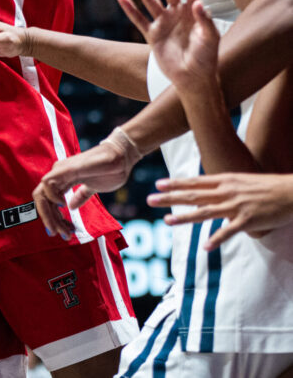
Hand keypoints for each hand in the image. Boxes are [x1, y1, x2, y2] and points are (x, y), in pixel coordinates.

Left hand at [33, 144, 132, 237]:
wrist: (121, 157)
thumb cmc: (109, 170)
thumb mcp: (92, 188)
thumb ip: (81, 196)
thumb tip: (72, 207)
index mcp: (63, 180)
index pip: (48, 201)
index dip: (51, 218)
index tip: (60, 232)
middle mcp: (58, 175)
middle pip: (41, 200)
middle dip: (49, 220)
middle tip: (59, 234)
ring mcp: (61, 171)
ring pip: (42, 194)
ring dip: (50, 214)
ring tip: (64, 227)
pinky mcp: (67, 168)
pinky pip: (48, 182)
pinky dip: (51, 197)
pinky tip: (63, 205)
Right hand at [116, 0, 219, 90]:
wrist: (193, 79)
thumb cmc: (207, 59)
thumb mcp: (211, 39)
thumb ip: (206, 21)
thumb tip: (197, 3)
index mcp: (194, 12)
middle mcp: (178, 13)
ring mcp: (164, 23)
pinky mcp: (153, 36)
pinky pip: (139, 20)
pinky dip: (130, 9)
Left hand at [148, 172, 292, 249]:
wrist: (291, 192)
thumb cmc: (268, 187)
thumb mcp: (241, 181)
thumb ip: (223, 186)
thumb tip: (206, 191)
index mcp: (225, 181)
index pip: (195, 182)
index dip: (175, 183)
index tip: (158, 184)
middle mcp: (227, 192)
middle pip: (193, 195)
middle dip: (170, 198)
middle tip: (150, 199)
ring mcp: (236, 206)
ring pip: (205, 212)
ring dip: (184, 217)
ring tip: (167, 221)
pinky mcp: (248, 221)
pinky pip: (228, 231)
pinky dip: (216, 239)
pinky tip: (204, 246)